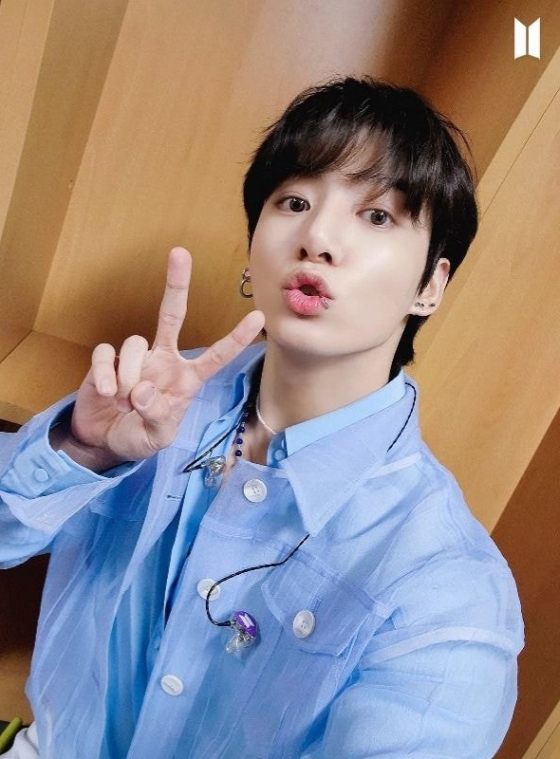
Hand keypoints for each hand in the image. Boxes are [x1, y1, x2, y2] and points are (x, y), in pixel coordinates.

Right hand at [52, 248, 263, 470]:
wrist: (103, 441)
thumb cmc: (138, 437)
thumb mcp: (156, 439)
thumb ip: (157, 418)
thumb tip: (144, 391)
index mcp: (186, 379)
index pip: (216, 356)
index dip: (236, 338)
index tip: (257, 317)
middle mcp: (164, 360)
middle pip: (172, 315)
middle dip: (176, 284)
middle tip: (180, 252)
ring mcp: (136, 358)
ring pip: (135, 343)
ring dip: (129, 377)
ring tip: (124, 403)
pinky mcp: (108, 360)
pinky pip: (107, 353)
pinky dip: (106, 374)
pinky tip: (107, 393)